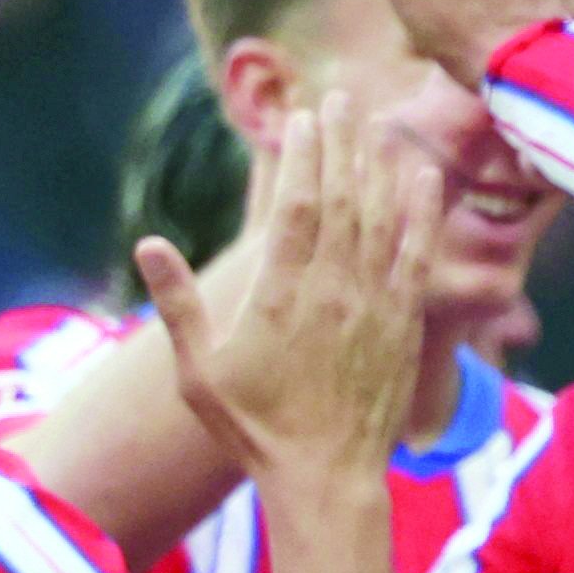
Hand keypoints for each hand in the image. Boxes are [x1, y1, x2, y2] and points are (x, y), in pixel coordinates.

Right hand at [138, 92, 436, 481]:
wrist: (325, 477)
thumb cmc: (254, 428)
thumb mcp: (199, 371)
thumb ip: (178, 304)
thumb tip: (148, 244)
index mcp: (281, 297)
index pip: (297, 207)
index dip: (303, 155)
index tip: (303, 115)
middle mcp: (333, 293)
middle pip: (343, 199)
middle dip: (342, 142)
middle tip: (341, 95)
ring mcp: (373, 307)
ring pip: (381, 220)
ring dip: (379, 165)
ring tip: (377, 121)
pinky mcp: (402, 325)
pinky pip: (416, 256)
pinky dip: (421, 213)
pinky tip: (425, 176)